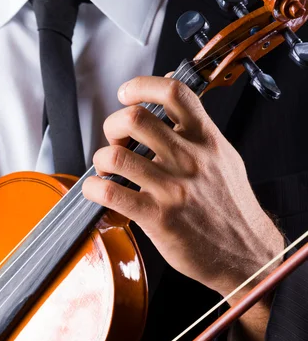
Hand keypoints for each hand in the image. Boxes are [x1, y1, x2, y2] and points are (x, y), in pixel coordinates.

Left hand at [83, 76, 284, 340]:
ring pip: (116, 156)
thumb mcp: (225, 161)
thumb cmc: (233, 209)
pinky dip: (93, 189)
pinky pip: (111, 193)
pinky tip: (98, 192)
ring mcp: (173, 188)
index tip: (127, 94)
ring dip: (101, 160)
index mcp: (207, 141)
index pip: (173, 93)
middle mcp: (189, 159)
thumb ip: (200, 134)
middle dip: (113, 125)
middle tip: (115, 141)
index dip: (141, 86)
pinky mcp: (158, 217)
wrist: (247, 254)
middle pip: (135, 119)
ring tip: (107, 170)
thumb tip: (174, 107)